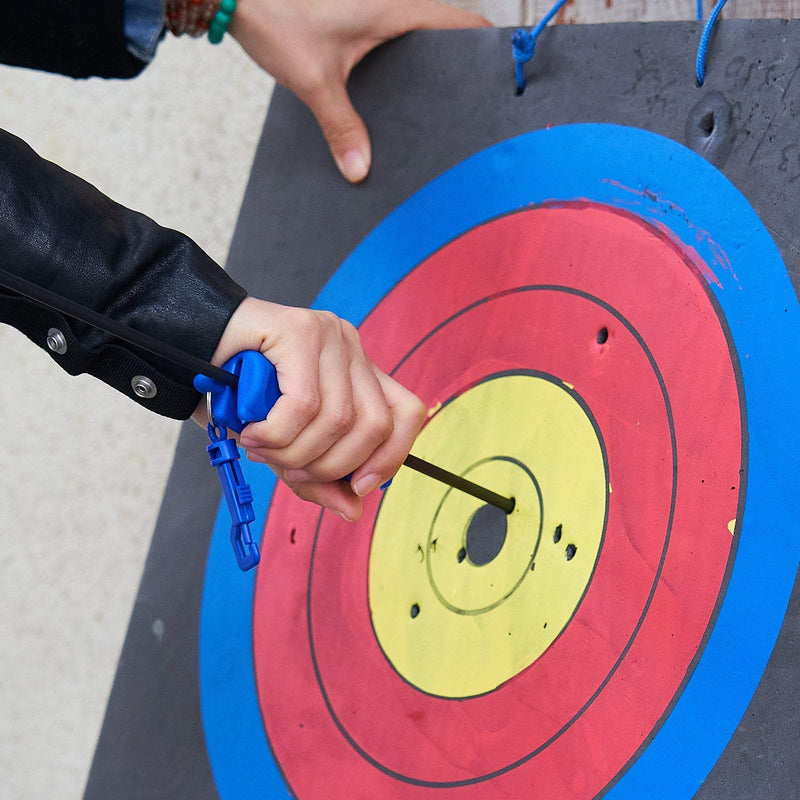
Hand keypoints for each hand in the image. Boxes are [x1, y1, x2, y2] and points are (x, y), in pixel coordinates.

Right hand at [196, 297, 425, 519]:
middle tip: (286, 469)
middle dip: (329, 465)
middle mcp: (351, 350)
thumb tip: (354, 510)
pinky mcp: (300, 330)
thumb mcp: (286, 446)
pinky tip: (252, 433)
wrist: (190, 346)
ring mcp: (329, 336)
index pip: (408, 413)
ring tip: (259, 448)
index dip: (391, 456)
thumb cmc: (239, 396)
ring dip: (293, 451)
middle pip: (375, 424)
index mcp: (358, 374)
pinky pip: (303, 404)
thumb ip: (319, 478)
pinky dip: (276, 433)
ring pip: (337, 419)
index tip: (359, 485)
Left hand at [229, 0, 489, 181]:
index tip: (504, 72)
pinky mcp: (355, 24)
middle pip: (444, 35)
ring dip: (429, 71)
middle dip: (459, 68)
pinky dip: (401, 72)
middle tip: (470, 108)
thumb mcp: (315, 81)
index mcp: (395, 11)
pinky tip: (393, 104)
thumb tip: (361, 170)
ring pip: (417, 43)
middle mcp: (390, 8)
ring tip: (438, 113)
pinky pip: (392, 48)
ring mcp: (374, 14)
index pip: (461, 21)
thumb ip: (342, 128)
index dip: (487, 43)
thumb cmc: (277, 18)